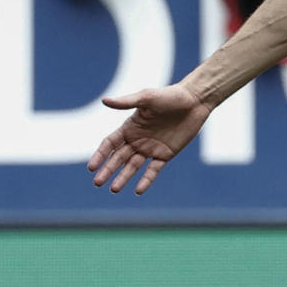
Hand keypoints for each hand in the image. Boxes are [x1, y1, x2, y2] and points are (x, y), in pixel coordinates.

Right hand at [89, 83, 213, 193]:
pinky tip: (138, 190)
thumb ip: (126, 102)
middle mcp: (138, 139)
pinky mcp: (165, 154)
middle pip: (118, 158)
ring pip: (133, 166)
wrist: (195, 101)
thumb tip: (104, 100)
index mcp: (130, 127)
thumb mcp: (147, 98)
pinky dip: (146, 180)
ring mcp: (151, 148)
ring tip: (113, 189)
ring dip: (123, 177)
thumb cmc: (170, 95)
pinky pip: (153, 170)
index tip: (92, 167)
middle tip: (98, 183)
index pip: (110, 144)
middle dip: (108, 170)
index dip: (100, 155)